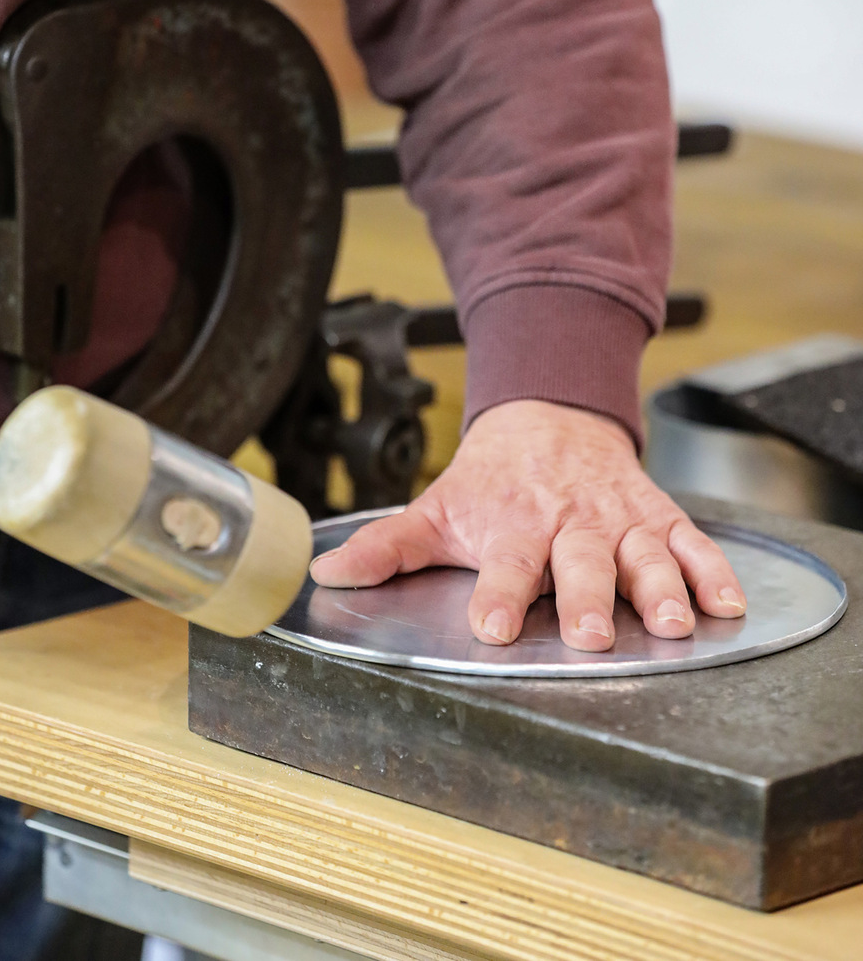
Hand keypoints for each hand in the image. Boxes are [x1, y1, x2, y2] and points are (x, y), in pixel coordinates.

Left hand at [309, 400, 745, 650]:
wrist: (548, 417)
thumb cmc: (491, 478)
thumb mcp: (435, 508)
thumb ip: (385, 546)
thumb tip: (324, 575)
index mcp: (513, 525)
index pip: (506, 565)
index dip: (500, 596)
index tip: (494, 627)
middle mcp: (568, 524)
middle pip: (580, 564)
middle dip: (587, 599)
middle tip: (591, 634)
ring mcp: (617, 519)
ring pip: (642, 554)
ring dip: (659, 588)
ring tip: (673, 623)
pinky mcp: (654, 515)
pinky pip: (690, 541)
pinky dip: (712, 570)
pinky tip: (728, 603)